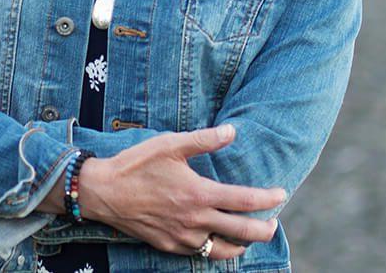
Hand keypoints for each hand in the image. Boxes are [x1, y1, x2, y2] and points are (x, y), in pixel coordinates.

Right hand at [78, 125, 284, 261]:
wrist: (104, 193)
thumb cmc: (136, 165)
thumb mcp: (170, 145)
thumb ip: (204, 139)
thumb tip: (232, 132)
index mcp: (199, 194)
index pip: (245, 201)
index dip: (268, 199)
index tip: (281, 194)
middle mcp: (195, 221)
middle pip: (242, 232)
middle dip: (264, 230)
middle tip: (273, 223)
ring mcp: (182, 238)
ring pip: (222, 250)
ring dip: (240, 243)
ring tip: (248, 235)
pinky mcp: (169, 247)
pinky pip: (199, 253)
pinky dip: (214, 248)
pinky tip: (216, 239)